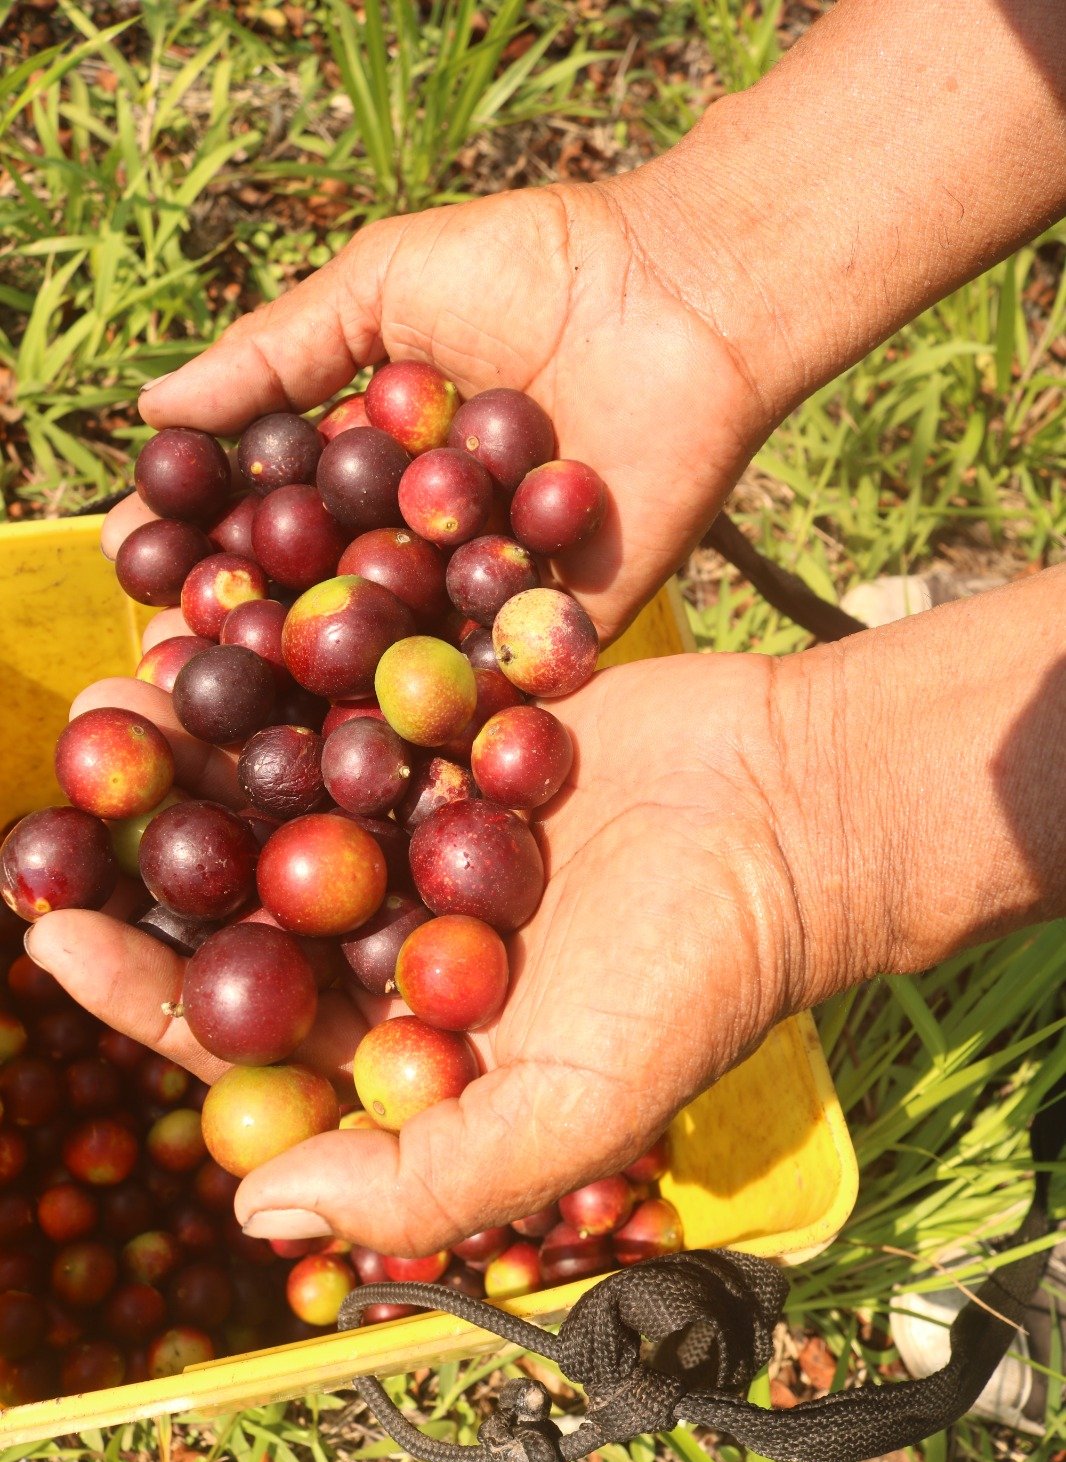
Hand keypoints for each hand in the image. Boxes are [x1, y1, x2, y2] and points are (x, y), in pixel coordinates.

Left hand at [26, 646, 833, 1254]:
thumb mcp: (576, 1109)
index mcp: (405, 1040)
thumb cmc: (701, 975)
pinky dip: (287, 678)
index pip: (247, 1034)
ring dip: (198, 750)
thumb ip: (426, 1181)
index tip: (53, 940)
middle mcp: (397, 938)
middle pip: (242, 905)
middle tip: (68, 786)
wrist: (800, 818)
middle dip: (146, 852)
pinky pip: (350, 710)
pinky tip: (219, 633)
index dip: (145, 993)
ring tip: (122, 690)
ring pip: (280, 796)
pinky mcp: (457, 736)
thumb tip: (252, 1217)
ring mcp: (422, 832)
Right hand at [101, 170, 775, 643]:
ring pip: (397, 647)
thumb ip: (277, 353)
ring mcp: (488, 586)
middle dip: (254, 624)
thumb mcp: (382, 286)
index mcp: (376, 462)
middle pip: (324, 594)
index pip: (274, 513)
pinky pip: (494, 677)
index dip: (209, 538)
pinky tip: (375, 735)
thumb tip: (155, 409)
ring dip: (330, 678)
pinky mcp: (561, 625)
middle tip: (182, 656)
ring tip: (259, 709)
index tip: (143, 561)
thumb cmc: (532, 268)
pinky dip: (443, 704)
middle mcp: (422, 534)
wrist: (678, 294)